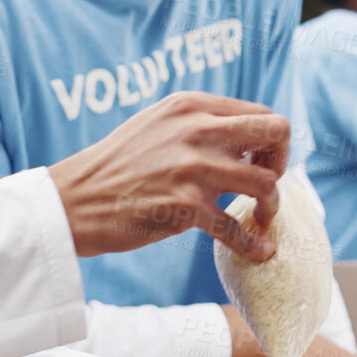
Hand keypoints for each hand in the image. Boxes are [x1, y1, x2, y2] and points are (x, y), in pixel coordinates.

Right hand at [52, 91, 287, 259]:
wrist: (75, 199)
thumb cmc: (117, 166)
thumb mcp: (159, 124)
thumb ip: (199, 123)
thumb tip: (244, 135)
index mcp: (192, 106)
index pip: (260, 114)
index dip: (270, 142)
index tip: (260, 163)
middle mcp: (198, 129)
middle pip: (276, 133)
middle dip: (282, 162)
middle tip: (268, 184)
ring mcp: (194, 168)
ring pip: (266, 182)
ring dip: (271, 205)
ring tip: (261, 218)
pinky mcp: (186, 207)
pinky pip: (237, 228)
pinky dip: (254, 243)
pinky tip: (260, 251)